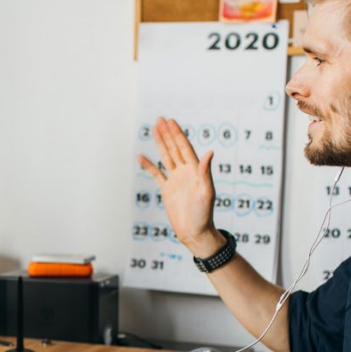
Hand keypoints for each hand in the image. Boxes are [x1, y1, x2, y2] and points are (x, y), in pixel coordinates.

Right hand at [138, 117, 222, 256]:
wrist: (194, 232)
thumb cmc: (204, 214)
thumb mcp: (206, 192)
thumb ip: (206, 172)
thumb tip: (209, 152)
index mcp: (195, 171)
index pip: (185, 148)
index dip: (178, 134)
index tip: (171, 122)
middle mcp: (185, 172)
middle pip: (174, 148)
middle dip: (168, 134)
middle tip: (160, 119)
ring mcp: (176, 180)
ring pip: (166, 157)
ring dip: (160, 143)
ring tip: (154, 129)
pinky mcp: (168, 190)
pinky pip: (156, 174)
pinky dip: (149, 165)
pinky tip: (141, 157)